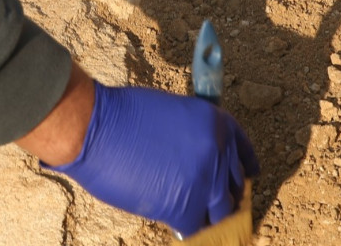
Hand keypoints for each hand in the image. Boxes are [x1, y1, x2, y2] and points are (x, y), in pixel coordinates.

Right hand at [47, 83, 259, 237]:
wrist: (95, 128)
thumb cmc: (121, 116)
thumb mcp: (171, 111)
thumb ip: (191, 135)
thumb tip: (195, 159)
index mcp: (216, 123)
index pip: (242, 151)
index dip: (243, 168)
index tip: (245, 178)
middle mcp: (218, 151)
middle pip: (234, 186)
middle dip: (224, 196)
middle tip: (213, 203)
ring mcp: (205, 181)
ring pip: (221, 212)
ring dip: (209, 216)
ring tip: (194, 216)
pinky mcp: (185, 207)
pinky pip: (196, 228)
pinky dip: (185, 228)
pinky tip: (174, 223)